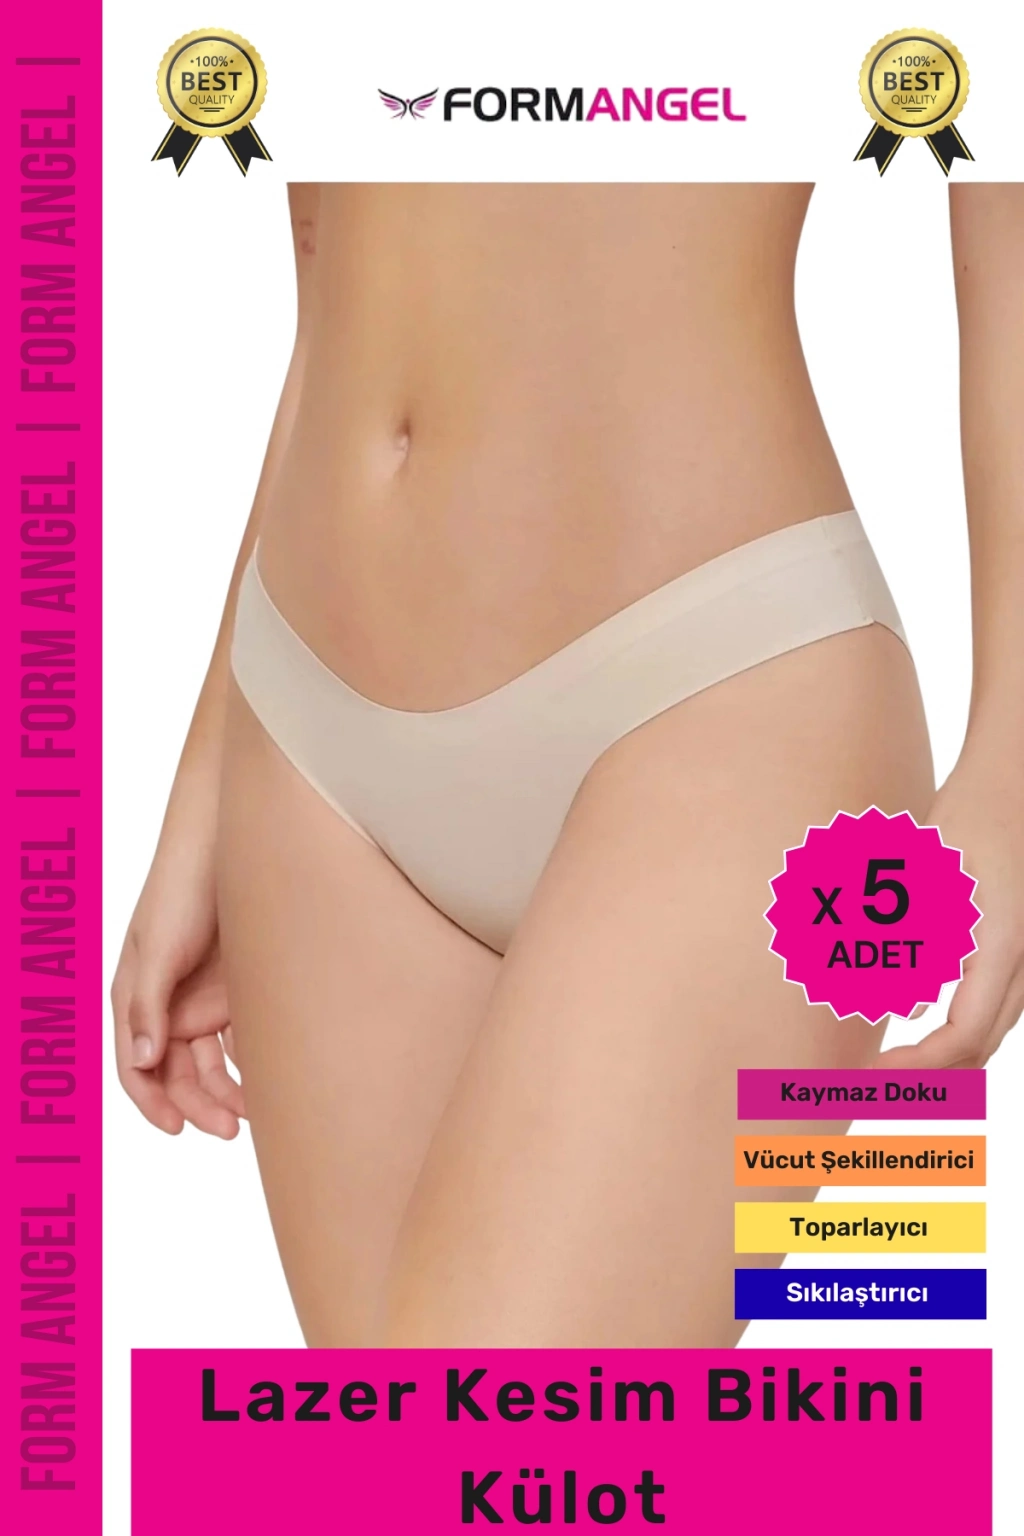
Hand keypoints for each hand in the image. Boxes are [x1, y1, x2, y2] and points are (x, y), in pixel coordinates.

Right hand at [111, 823, 243, 1137]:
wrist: (231, 842)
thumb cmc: (182, 886)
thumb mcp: (158, 946)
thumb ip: (148, 1005)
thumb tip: (143, 1062)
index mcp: (136, 999)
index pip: (136, 1067)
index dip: (153, 1103)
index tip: (180, 1129)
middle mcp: (169, 1005)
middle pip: (179, 1074)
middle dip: (201, 1104)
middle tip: (231, 1129)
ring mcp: (206, 997)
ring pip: (215, 1062)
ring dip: (230, 1091)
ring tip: (259, 1111)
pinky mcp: (243, 988)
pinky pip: (247, 1037)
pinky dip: (257, 1061)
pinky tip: (278, 1076)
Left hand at [879, 761, 1023, 1068]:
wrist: (1011, 783)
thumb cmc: (968, 817)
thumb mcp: (929, 871)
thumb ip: (913, 933)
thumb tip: (904, 1005)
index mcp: (1003, 947)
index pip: (962, 1036)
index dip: (916, 1066)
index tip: (872, 1074)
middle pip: (978, 1047)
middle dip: (924, 1074)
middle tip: (868, 1083)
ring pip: (986, 1030)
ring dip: (938, 1055)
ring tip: (883, 1064)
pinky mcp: (1017, 952)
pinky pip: (988, 1006)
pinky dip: (952, 1027)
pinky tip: (910, 1020)